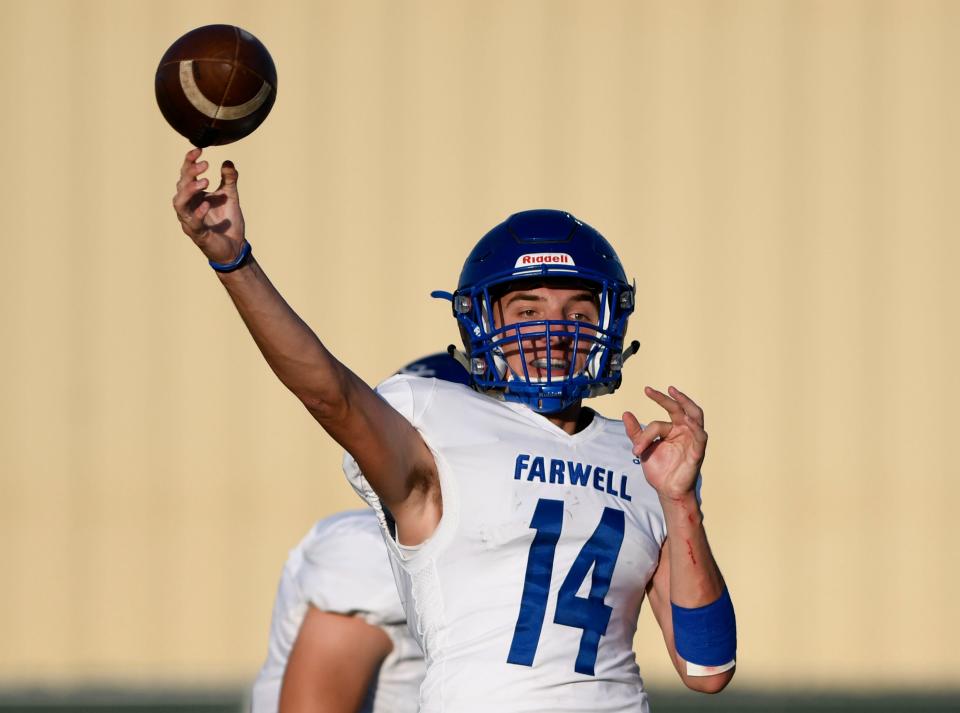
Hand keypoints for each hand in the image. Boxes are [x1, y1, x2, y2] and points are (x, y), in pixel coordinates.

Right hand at [172, 148, 245, 263]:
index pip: (186, 174)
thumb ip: (229, 179)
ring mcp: (190, 220)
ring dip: (190, 191)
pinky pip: (193, 222)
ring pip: (180, 203)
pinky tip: (207, 204)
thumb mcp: (230, 196)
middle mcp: (188, 206)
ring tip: (204, 182)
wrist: (235, 246)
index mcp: (193, 195)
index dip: (189, 161)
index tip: (199, 150)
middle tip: (205, 165)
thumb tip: (228, 162)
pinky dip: (199, 213)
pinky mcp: (198, 234)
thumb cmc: (227, 221)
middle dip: (190, 173)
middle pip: (180, 186)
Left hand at [623, 386, 706, 499]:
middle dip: (665, 398)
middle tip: (649, 390)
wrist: (667, 491)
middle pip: (679, 408)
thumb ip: (635, 432)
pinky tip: (686, 419)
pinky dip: (695, 427)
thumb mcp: (643, 449)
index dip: (645, 434)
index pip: (658, 423)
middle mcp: (684, 431)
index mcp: (672, 430)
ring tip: (674, 393)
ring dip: (686, 403)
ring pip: (695, 415)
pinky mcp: (698, 451)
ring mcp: (692, 440)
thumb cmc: (659, 469)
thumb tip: (626, 413)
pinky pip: (701, 436)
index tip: (635, 448)